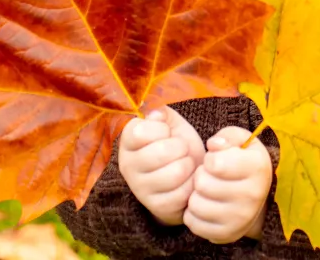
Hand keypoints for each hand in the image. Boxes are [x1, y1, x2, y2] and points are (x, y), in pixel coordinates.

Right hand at [118, 107, 206, 225]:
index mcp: (127, 142)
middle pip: (163, 151)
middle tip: (180, 150)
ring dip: (188, 165)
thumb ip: (162, 113)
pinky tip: (187, 180)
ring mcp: (141, 189)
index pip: (141, 132)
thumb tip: (156, 116)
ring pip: (176, 173)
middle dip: (180, 147)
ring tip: (185, 164)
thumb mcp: (170, 122)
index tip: (165, 133)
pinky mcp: (158, 206)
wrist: (186, 172)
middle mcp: (127, 167)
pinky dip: (192, 184)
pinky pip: (183, 193)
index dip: (162, 129)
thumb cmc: (176, 143)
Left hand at [183, 126, 273, 243]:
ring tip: (207, 191)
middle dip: (201, 176)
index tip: (217, 161)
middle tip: (210, 176)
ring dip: (196, 195)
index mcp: (257, 167)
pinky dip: (193, 213)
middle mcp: (252, 195)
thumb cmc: (244, 162)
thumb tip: (213, 145)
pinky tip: (206, 205)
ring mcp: (240, 218)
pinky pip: (193, 223)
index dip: (209, 159)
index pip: (215, 163)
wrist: (258, 197)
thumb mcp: (241, 141)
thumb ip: (226, 136)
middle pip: (202, 184)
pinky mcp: (227, 234)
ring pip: (195, 205)